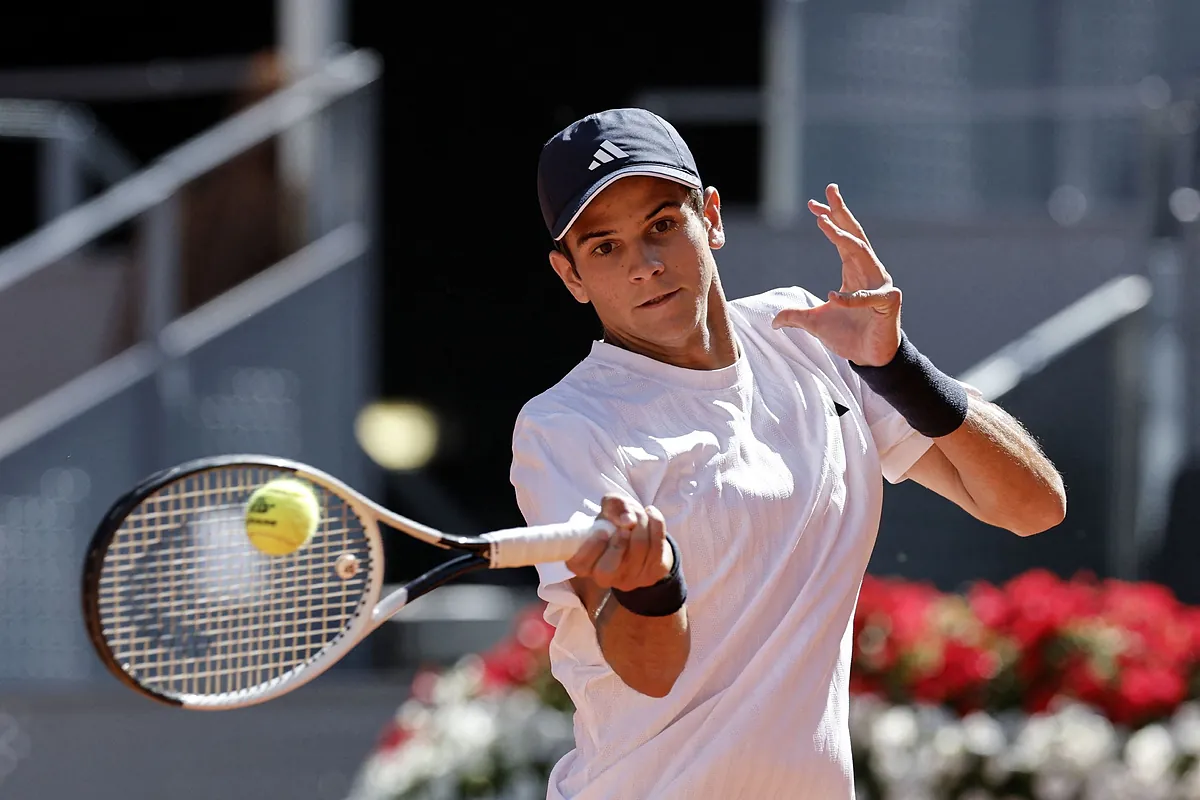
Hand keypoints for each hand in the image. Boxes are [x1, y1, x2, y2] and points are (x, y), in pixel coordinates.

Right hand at [566, 494, 672, 591]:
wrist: (640, 534)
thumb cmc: (615, 523)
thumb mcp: (609, 509)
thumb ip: (613, 506)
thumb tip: (627, 520)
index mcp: (585, 564)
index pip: (580, 565)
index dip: (591, 547)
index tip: (603, 530)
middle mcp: (605, 578)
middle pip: (609, 568)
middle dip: (620, 539)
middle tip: (625, 522)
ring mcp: (630, 579)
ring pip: (638, 552)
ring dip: (641, 523)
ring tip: (639, 513)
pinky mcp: (652, 574)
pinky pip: (657, 549)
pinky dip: (656, 524)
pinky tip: (651, 514)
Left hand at [771, 184, 901, 366]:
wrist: (870, 358)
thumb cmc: (848, 336)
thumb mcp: (815, 323)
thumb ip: (796, 316)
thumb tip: (774, 321)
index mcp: (854, 271)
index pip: (842, 238)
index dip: (830, 220)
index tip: (813, 204)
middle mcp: (869, 272)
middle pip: (855, 235)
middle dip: (842, 212)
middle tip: (830, 190)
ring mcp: (880, 285)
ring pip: (862, 255)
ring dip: (843, 238)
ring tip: (824, 222)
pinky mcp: (888, 303)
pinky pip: (867, 297)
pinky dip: (850, 297)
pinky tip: (832, 296)